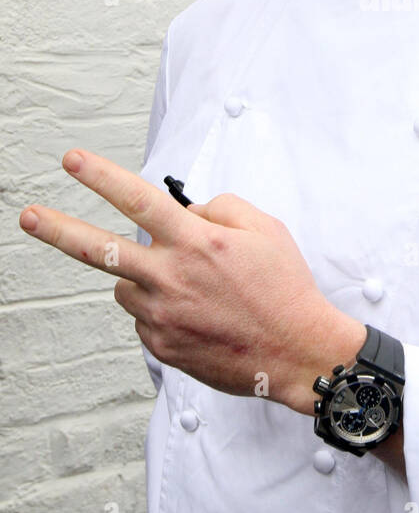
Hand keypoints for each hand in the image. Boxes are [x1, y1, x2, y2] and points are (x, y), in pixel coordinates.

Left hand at [18, 149, 365, 412]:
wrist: (297, 352)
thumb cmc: (285, 290)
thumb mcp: (265, 229)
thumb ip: (219, 210)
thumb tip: (186, 213)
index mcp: (197, 243)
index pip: (139, 199)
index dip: (100, 176)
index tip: (72, 161)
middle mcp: (171, 278)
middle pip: (100, 248)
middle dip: (58, 228)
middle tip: (28, 215)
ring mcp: (162, 316)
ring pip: (128, 285)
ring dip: (145, 278)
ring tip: (192, 289)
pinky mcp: (162, 346)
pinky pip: (145, 318)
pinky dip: (163, 310)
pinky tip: (200, 315)